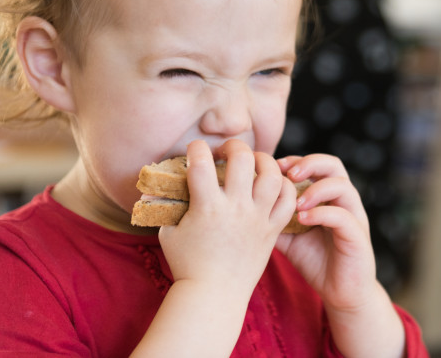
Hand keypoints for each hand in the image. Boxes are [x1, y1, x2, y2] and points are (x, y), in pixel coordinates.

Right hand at [159, 139, 296, 295]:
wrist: (213, 295)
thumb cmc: (187, 264)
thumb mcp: (168, 232)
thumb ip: (164, 205)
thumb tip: (152, 185)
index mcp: (207, 207)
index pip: (200, 163)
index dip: (195, 148)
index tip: (194, 150)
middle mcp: (236, 208)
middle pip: (243, 158)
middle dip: (233, 145)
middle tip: (226, 152)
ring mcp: (257, 218)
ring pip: (272, 175)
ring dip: (264, 160)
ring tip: (254, 162)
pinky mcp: (272, 229)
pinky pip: (288, 200)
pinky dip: (284, 186)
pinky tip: (273, 183)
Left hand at [275, 154, 376, 310]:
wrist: (341, 293)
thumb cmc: (316, 262)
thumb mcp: (290, 237)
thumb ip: (275, 219)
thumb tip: (246, 204)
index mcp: (329, 197)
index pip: (317, 165)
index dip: (297, 160)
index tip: (274, 166)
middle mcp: (344, 202)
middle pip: (334, 165)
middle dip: (309, 164)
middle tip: (287, 173)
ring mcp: (354, 217)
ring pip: (343, 186)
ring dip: (316, 189)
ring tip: (295, 202)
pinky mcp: (358, 236)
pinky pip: (343, 216)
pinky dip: (321, 214)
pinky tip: (301, 220)